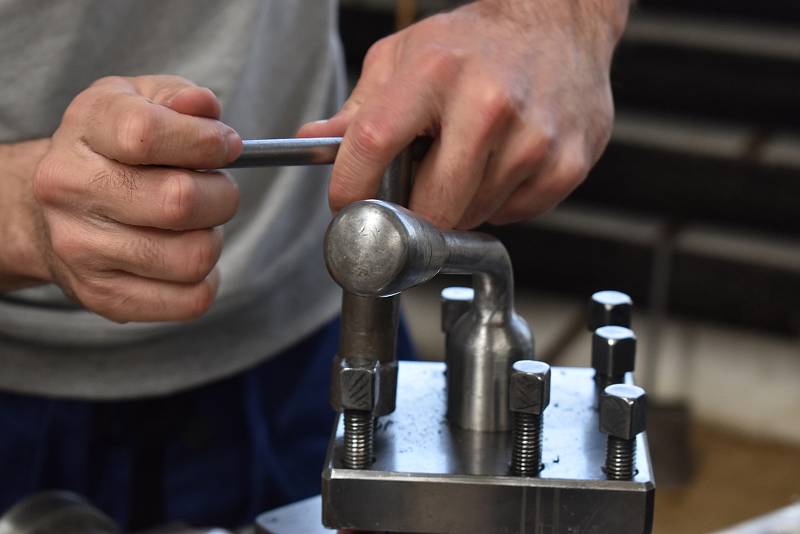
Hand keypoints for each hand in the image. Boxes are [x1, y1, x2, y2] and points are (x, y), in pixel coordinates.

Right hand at [23, 75, 240, 321]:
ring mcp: (82, 249)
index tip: (226, 146)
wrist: (54, 211)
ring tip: (195, 226)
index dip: (204, 141)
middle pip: (179, 202)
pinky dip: (207, 279)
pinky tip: (186, 254)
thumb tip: (205, 108)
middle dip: (221, 196)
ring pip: (193, 257)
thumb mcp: (141, 102)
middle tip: (216, 190)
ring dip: (213, 239)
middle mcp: (71, 189)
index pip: (147, 134)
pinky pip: (191, 300)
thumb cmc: (114, 149)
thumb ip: (180, 98)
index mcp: (84, 129)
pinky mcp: (103, 296)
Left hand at [301, 0, 628, 228]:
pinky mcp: (565, 164)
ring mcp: (533, 138)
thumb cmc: (473, 44)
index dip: (352, 188)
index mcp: (435, 71)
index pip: (374, 145)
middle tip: (415, 190)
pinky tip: (502, 164)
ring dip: (459, 205)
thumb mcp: (405, 58)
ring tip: (468, 161)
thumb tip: (312, 142)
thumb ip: (359, 108)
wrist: (558, 25)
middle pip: (429, 205)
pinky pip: (512, 215)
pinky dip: (499, 202)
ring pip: (472, 216)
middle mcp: (488, 103)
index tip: (347, 206)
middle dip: (413, 211)